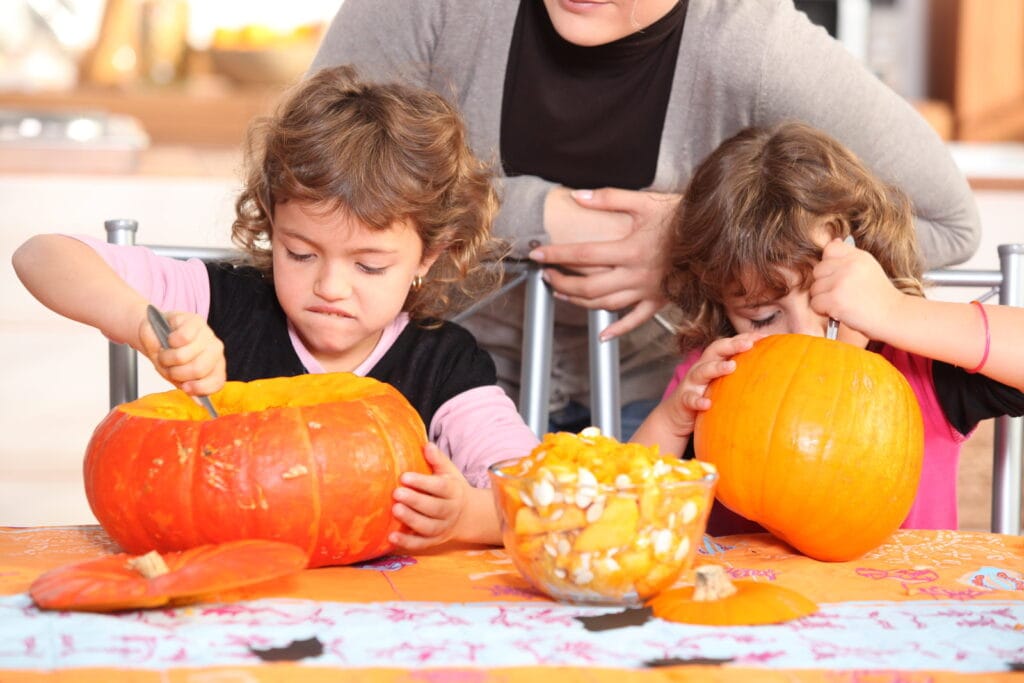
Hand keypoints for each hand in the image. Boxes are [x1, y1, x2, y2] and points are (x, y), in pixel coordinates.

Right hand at [137, 309, 225, 396]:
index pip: (217, 381)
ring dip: (167, 358)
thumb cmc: (167, 354)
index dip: (200, 388)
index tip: (184, 387)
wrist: (153, 332)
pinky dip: (169, 342)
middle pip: (198, 369)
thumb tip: (199, 402)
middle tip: (168, 368)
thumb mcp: (175, 374)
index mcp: (215, 365)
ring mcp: (207, 334)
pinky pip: (181, 338)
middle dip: (175, 373)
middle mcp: (215, 349)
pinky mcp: (195, 321)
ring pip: (184, 355)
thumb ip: (187, 386)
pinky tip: (169, 340)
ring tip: (164, 355)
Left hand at [389, 443, 471, 550]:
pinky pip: (421, 544)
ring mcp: (442, 528)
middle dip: (415, 501)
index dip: (423, 483)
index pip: (439, 487)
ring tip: (395, 509)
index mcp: (453, 491)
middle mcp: (450, 511)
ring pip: (428, 526)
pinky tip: (392, 538)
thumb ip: (438, 460)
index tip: (404, 476)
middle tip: (396, 493)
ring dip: (411, 519)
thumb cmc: (451, 489)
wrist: (467, 515)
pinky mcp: (434, 541)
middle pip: (434, 508)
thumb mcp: (449, 472)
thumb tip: (426, 445)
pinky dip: (407, 543)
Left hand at [532, 187, 680, 338]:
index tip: (536, 255)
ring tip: (562, 294)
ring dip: (579, 302)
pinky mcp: (659, 300)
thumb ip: (609, 198)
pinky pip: (636, 320)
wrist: (718, 235)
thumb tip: (577, 196)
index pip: (582, 255)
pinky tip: (603, 335)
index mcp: (629, 250)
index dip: (555, 255)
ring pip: (606, 304)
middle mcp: (635, 274)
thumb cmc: (681, 216)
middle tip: (546, 276)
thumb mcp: (645, 201)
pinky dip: (618, 330)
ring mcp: (647, 291)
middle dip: (562, 282)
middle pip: (588, 286)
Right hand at [660, 334, 764, 436]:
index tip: (764, 337)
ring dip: (716, 368)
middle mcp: (701, 369)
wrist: (675, 416)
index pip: (728, 345)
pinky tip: (707, 404)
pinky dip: (697, 400)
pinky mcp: (683, 400)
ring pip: (701, 371)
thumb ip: (740, 378)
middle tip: (748, 344)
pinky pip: (690, 399)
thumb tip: (774, 376)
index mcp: (712, 363)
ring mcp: (691, 384)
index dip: (744, 338)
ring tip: (731, 367)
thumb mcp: (722, 385)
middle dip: (731, 345)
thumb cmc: (705, 396)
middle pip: (714, 351)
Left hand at [810, 238, 902, 337]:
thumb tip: (834, 241)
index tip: (838, 276)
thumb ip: (850, 257)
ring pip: (814, 288)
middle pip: (818, 270)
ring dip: (823, 299)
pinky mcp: (835, 299)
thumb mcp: (869, 267)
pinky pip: (815, 303)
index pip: (829, 249)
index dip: (829, 264)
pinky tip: (838, 312)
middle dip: (824, 284)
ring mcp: (841, 282)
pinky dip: (823, 310)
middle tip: (841, 294)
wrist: (893, 316)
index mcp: (858, 256)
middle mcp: (849, 265)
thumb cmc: (879, 295)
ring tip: (842, 303)